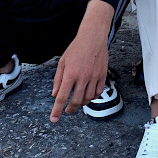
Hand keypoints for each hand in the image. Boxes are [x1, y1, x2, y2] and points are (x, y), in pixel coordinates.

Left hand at [50, 1, 112, 121]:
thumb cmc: (76, 48)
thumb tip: (55, 95)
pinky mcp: (103, 75)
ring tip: (77, 102)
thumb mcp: (62, 62)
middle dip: (70, 109)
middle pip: (76, 101)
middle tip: (67, 111)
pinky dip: (92, 97)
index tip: (54, 119)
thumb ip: (58, 80)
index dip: (57, 110)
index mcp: (70, 74)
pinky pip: (98, 92)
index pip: (62, 97)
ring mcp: (94, 77)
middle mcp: (82, 77)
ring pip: (88, 98)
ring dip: (82, 103)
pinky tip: (88, 95)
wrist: (93, 37)